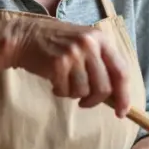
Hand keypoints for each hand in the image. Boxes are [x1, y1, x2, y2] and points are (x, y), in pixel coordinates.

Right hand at [0, 18, 130, 115]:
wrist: (25, 35)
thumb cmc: (56, 44)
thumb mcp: (84, 44)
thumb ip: (100, 64)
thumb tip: (117, 97)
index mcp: (100, 39)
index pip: (121, 71)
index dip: (124, 95)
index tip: (122, 112)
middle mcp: (90, 44)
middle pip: (104, 87)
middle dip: (95, 101)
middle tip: (84, 102)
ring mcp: (74, 53)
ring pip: (84, 91)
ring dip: (74, 95)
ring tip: (65, 84)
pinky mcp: (58, 63)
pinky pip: (66, 91)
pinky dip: (60, 92)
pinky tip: (54, 82)